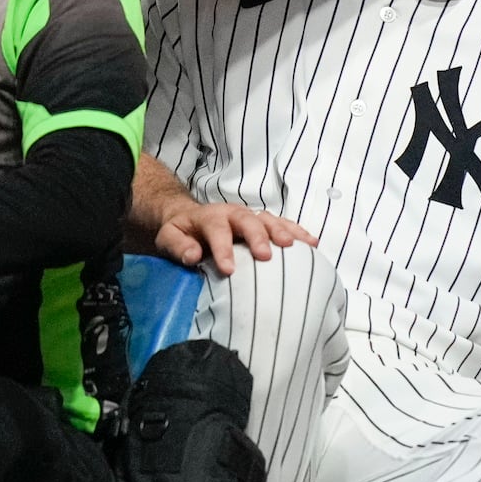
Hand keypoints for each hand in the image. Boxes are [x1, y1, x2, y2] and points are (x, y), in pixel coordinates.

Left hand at [153, 198, 314, 274]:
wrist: (190, 217)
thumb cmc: (181, 233)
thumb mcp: (168, 238)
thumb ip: (177, 246)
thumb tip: (193, 255)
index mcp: (209, 216)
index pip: (217, 229)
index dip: (223, 248)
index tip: (228, 269)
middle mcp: (232, 212)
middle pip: (248, 220)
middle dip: (258, 237)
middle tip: (266, 256)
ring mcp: (250, 216)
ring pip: (269, 219)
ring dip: (283, 231)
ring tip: (296, 246)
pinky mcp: (263, 223)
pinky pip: (282, 224)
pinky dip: (297, 232)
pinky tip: (312, 243)